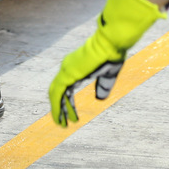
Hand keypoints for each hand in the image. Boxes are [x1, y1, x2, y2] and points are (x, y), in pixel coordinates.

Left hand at [49, 0, 165, 125]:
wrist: (111, 43)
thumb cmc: (112, 54)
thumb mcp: (109, 74)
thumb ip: (104, 85)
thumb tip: (99, 99)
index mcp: (77, 67)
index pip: (67, 88)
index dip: (69, 103)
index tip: (73, 116)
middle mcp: (68, 68)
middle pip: (60, 92)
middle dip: (62, 109)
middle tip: (64, 123)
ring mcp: (66, 70)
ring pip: (56, 94)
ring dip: (58, 110)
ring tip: (62, 124)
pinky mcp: (67, 74)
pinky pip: (57, 93)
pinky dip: (56, 106)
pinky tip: (59, 117)